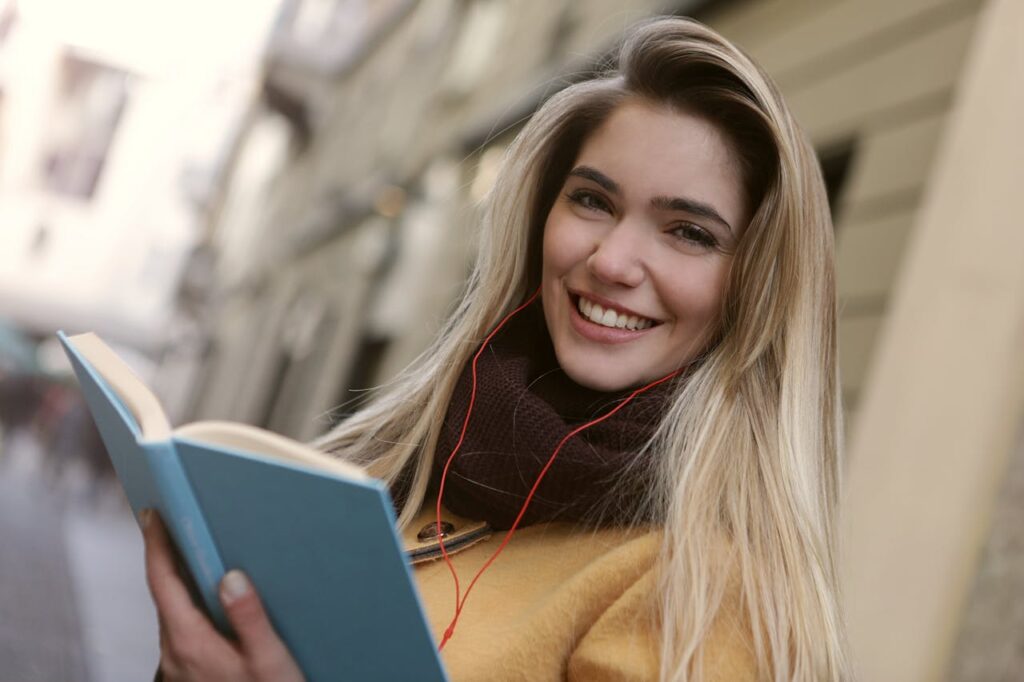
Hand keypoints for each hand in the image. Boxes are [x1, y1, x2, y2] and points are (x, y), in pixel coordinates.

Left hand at [141, 509, 305, 681]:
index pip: (163, 582)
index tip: (151, 513)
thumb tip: (231, 574)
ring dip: (178, 583)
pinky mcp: (186, 676)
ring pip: (172, 614)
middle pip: (163, 595)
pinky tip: (210, 603)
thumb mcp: (270, 662)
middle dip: (166, 557)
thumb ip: (251, 618)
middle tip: (172, 522)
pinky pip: (181, 632)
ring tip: (194, 555)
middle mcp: (174, 656)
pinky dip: (188, 607)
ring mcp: (177, 669)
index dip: (156, 544)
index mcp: (190, 643)